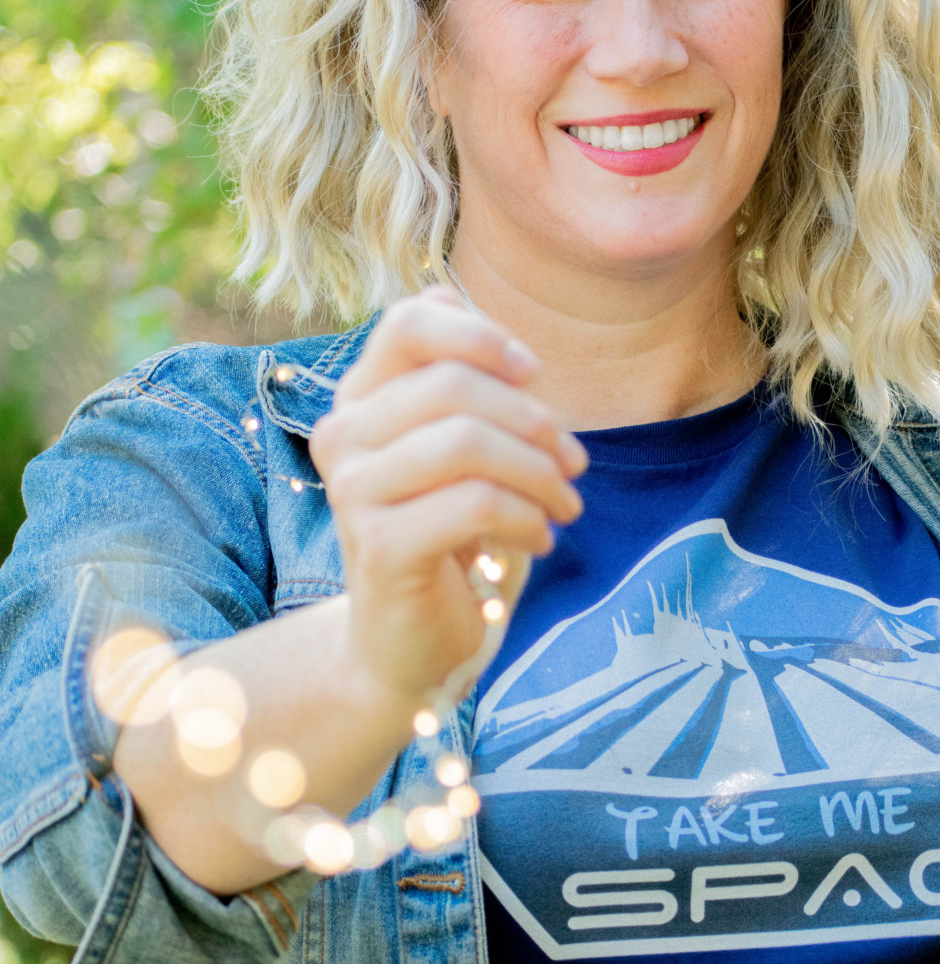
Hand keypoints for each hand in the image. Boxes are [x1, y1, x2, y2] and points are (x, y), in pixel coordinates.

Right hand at [309, 288, 585, 710]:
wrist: (411, 639)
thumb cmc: (448, 535)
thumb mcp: (459, 453)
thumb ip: (465, 388)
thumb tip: (482, 329)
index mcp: (360, 398)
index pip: (411, 324)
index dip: (483, 337)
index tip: (534, 375)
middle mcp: (342, 435)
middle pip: (454, 385)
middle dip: (535, 421)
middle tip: (573, 465)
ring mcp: (353, 490)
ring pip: (468, 442)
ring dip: (540, 473)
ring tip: (565, 506)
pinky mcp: (379, 545)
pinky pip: (474, 505)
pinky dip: (527, 519)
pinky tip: (541, 541)